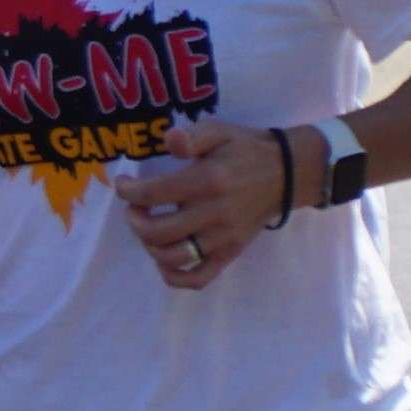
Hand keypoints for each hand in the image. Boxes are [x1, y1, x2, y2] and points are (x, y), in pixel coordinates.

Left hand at [111, 118, 286, 294]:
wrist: (286, 174)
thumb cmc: (245, 151)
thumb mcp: (218, 131)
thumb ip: (191, 136)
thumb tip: (169, 140)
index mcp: (207, 181)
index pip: (151, 194)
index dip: (127, 190)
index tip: (124, 183)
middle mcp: (214, 214)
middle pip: (156, 232)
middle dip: (134, 220)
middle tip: (135, 208)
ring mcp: (223, 238)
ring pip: (173, 258)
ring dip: (149, 246)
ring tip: (150, 228)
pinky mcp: (231, 253)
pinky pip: (198, 278)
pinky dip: (174, 275)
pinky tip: (164, 258)